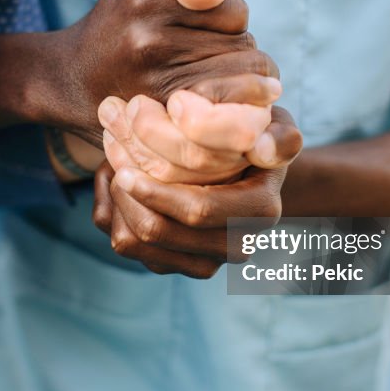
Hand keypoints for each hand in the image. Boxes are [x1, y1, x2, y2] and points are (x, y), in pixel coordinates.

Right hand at [53, 0, 278, 144]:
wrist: (67, 81)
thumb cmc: (114, 21)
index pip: (234, 10)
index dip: (231, 17)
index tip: (214, 24)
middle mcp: (149, 41)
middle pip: (242, 47)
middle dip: (240, 50)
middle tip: (215, 54)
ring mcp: (154, 85)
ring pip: (240, 82)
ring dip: (240, 81)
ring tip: (217, 76)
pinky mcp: (161, 121)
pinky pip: (226, 112)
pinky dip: (232, 107)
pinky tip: (220, 101)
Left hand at [94, 92, 299, 276]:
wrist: (243, 169)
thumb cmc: (252, 136)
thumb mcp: (274, 127)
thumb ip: (278, 136)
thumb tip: (266, 150)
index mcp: (258, 212)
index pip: (198, 211)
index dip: (156, 192)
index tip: (125, 168)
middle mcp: (233, 246)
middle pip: (157, 232)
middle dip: (125, 195)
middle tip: (111, 159)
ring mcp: (200, 260)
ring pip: (132, 244)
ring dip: (114, 203)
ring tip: (115, 166)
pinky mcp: (171, 263)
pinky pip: (123, 243)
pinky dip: (110, 211)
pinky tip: (116, 181)